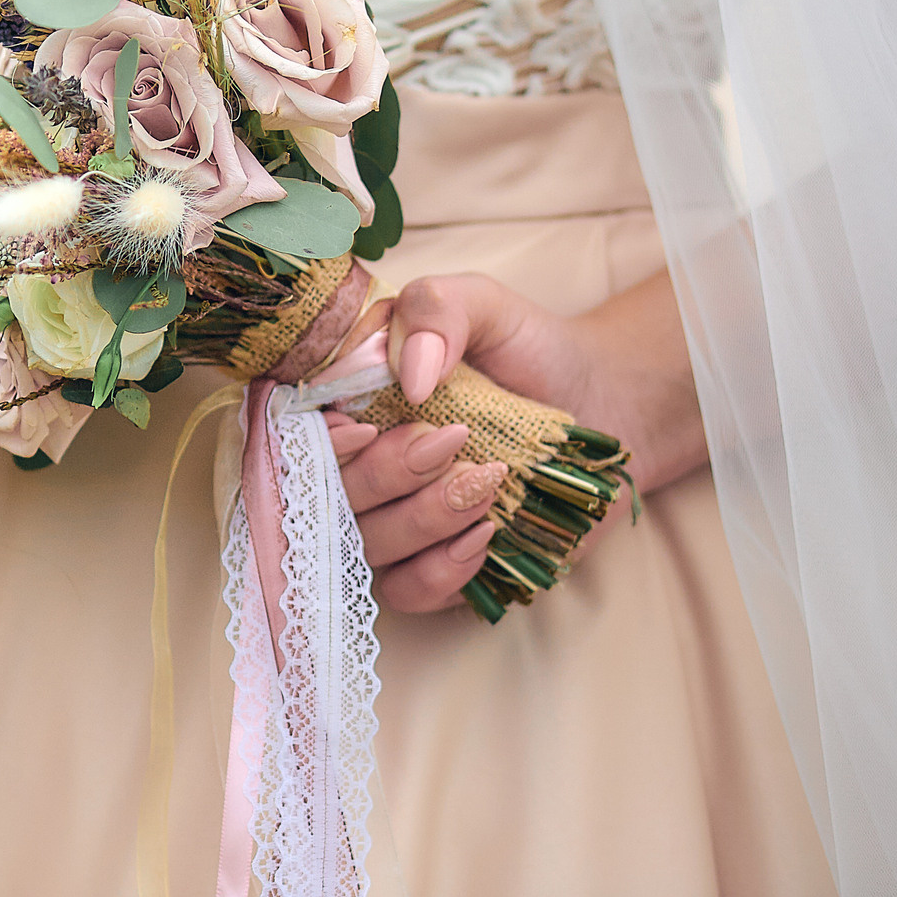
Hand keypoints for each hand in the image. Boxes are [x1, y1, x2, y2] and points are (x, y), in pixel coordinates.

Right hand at [323, 267, 706, 611]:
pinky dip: (440, 569)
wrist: (604, 401)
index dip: (316, 441)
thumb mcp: (482, 304)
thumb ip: (435, 310)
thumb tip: (411, 376)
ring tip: (488, 480)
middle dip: (385, 473)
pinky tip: (485, 534)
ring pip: (365, 547)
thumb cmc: (528, 350)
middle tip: (451, 440)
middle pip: (325, 497)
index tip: (364, 426)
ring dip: (423, 518)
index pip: (292, 435)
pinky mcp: (434, 569)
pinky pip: (406, 592)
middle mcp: (356, 466)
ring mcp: (393, 522)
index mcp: (346, 403)